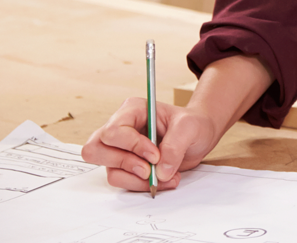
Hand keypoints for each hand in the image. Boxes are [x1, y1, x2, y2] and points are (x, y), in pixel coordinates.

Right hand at [81, 97, 220, 192]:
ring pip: (109, 171)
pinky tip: (162, 180)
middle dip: (125, 163)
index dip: (132, 146)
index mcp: (132, 110)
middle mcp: (120, 129)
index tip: (155, 156)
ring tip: (163, 176)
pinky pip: (121, 181)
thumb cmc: (193, 124)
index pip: (113, 130)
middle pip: (96, 150)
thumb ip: (175, 146)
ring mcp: (120, 149)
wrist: (199, 137)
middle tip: (149, 169)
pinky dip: (140, 185)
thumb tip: (160, 171)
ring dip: (136, 179)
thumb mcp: (190, 127)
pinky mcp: (125, 166)